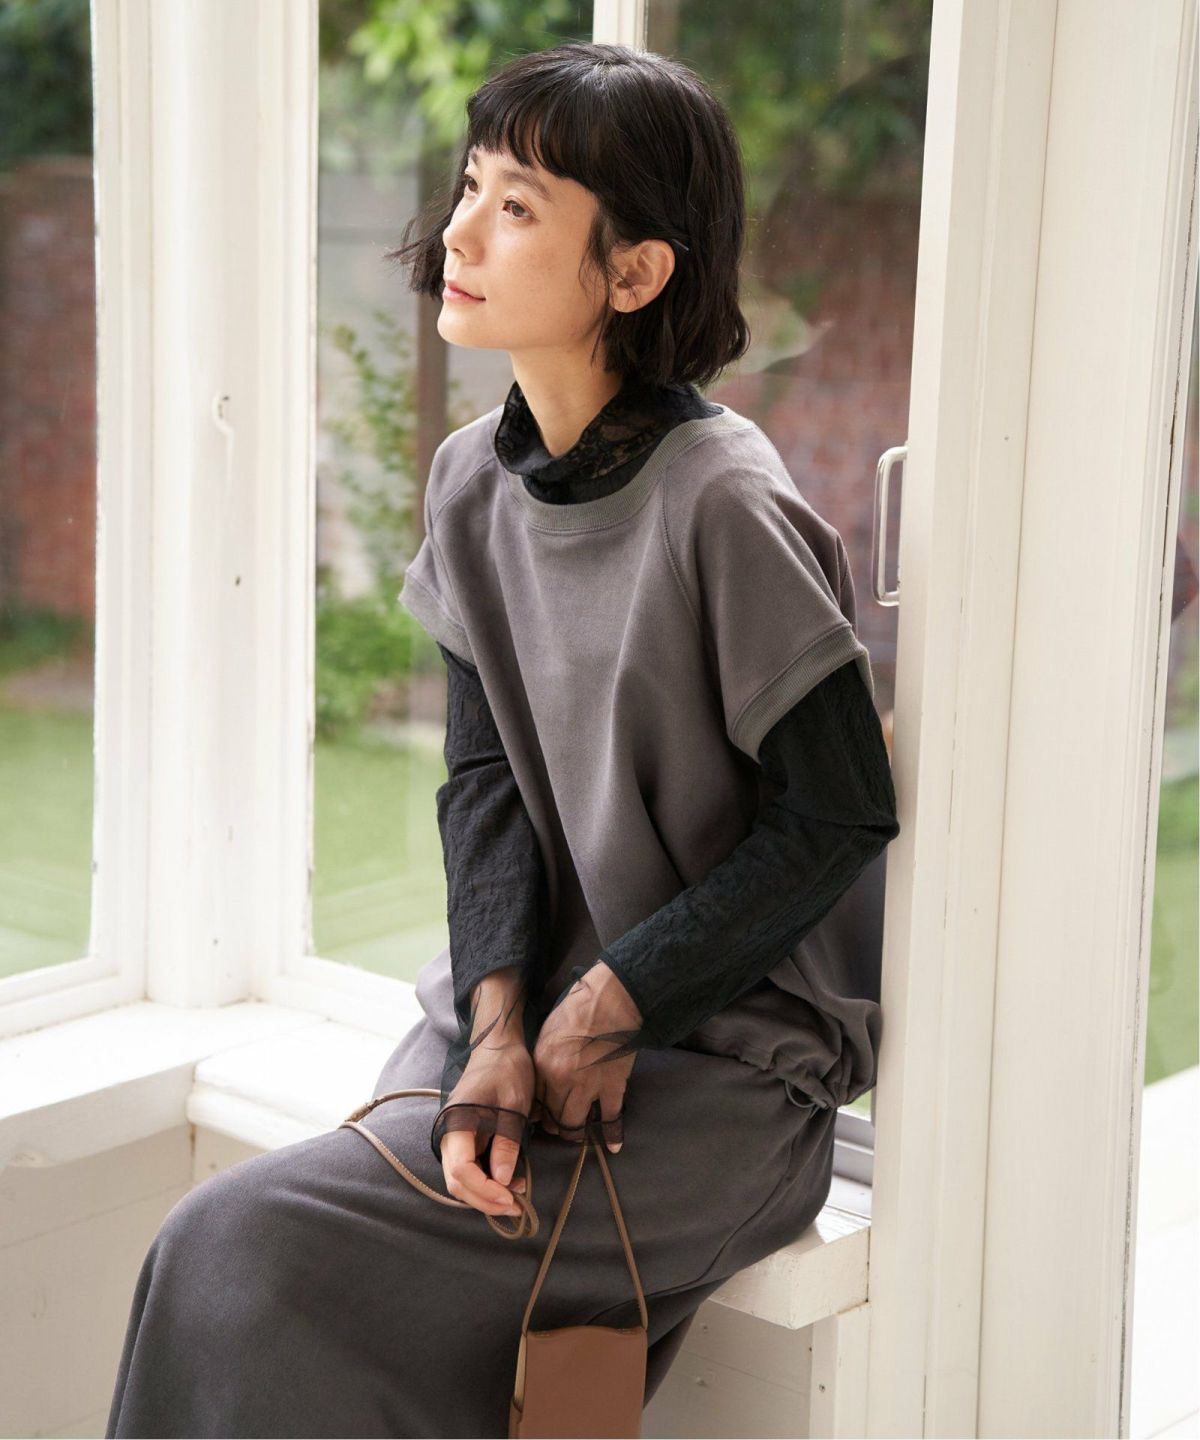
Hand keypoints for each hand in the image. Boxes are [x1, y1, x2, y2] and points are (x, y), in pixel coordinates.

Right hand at [438, 982, 533, 1219]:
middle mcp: (449, 1134)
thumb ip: (506, 1142)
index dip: (484, 1190)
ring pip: (463, 1179)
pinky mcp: (467, 1139)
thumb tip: (504, 1180)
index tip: (511, 1198)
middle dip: (485, 1199)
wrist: (500, 1047)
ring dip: (487, 1193)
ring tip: (518, 1197)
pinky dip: (489, 1181)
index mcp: (456, 1123)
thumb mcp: (513, 1105)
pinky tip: (513, 1181)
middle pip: (457, 1182)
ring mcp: (456, 1138)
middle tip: (516, 1207)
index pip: (461, 1170)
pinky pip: (472, 1168)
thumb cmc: (507, 1070)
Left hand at [532, 960, 644, 1152]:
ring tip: (578, 1134)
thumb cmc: (578, 1008)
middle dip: (554, 1126)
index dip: (538, 1112)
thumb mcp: (549, 1032)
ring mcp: (588, 1087)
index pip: (534, 1101)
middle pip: (552, 1117)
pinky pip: (611, 1118)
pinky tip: (613, 1146)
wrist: (612, 1000)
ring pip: (575, 1124)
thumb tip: (542, 1082)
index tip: (540, 1117)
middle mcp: (561, 1081)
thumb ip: (544, 1060)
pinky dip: (612, 1134)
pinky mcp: (612, 1087)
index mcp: (543, 1065)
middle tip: (558, 1128)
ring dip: (576, 1133)